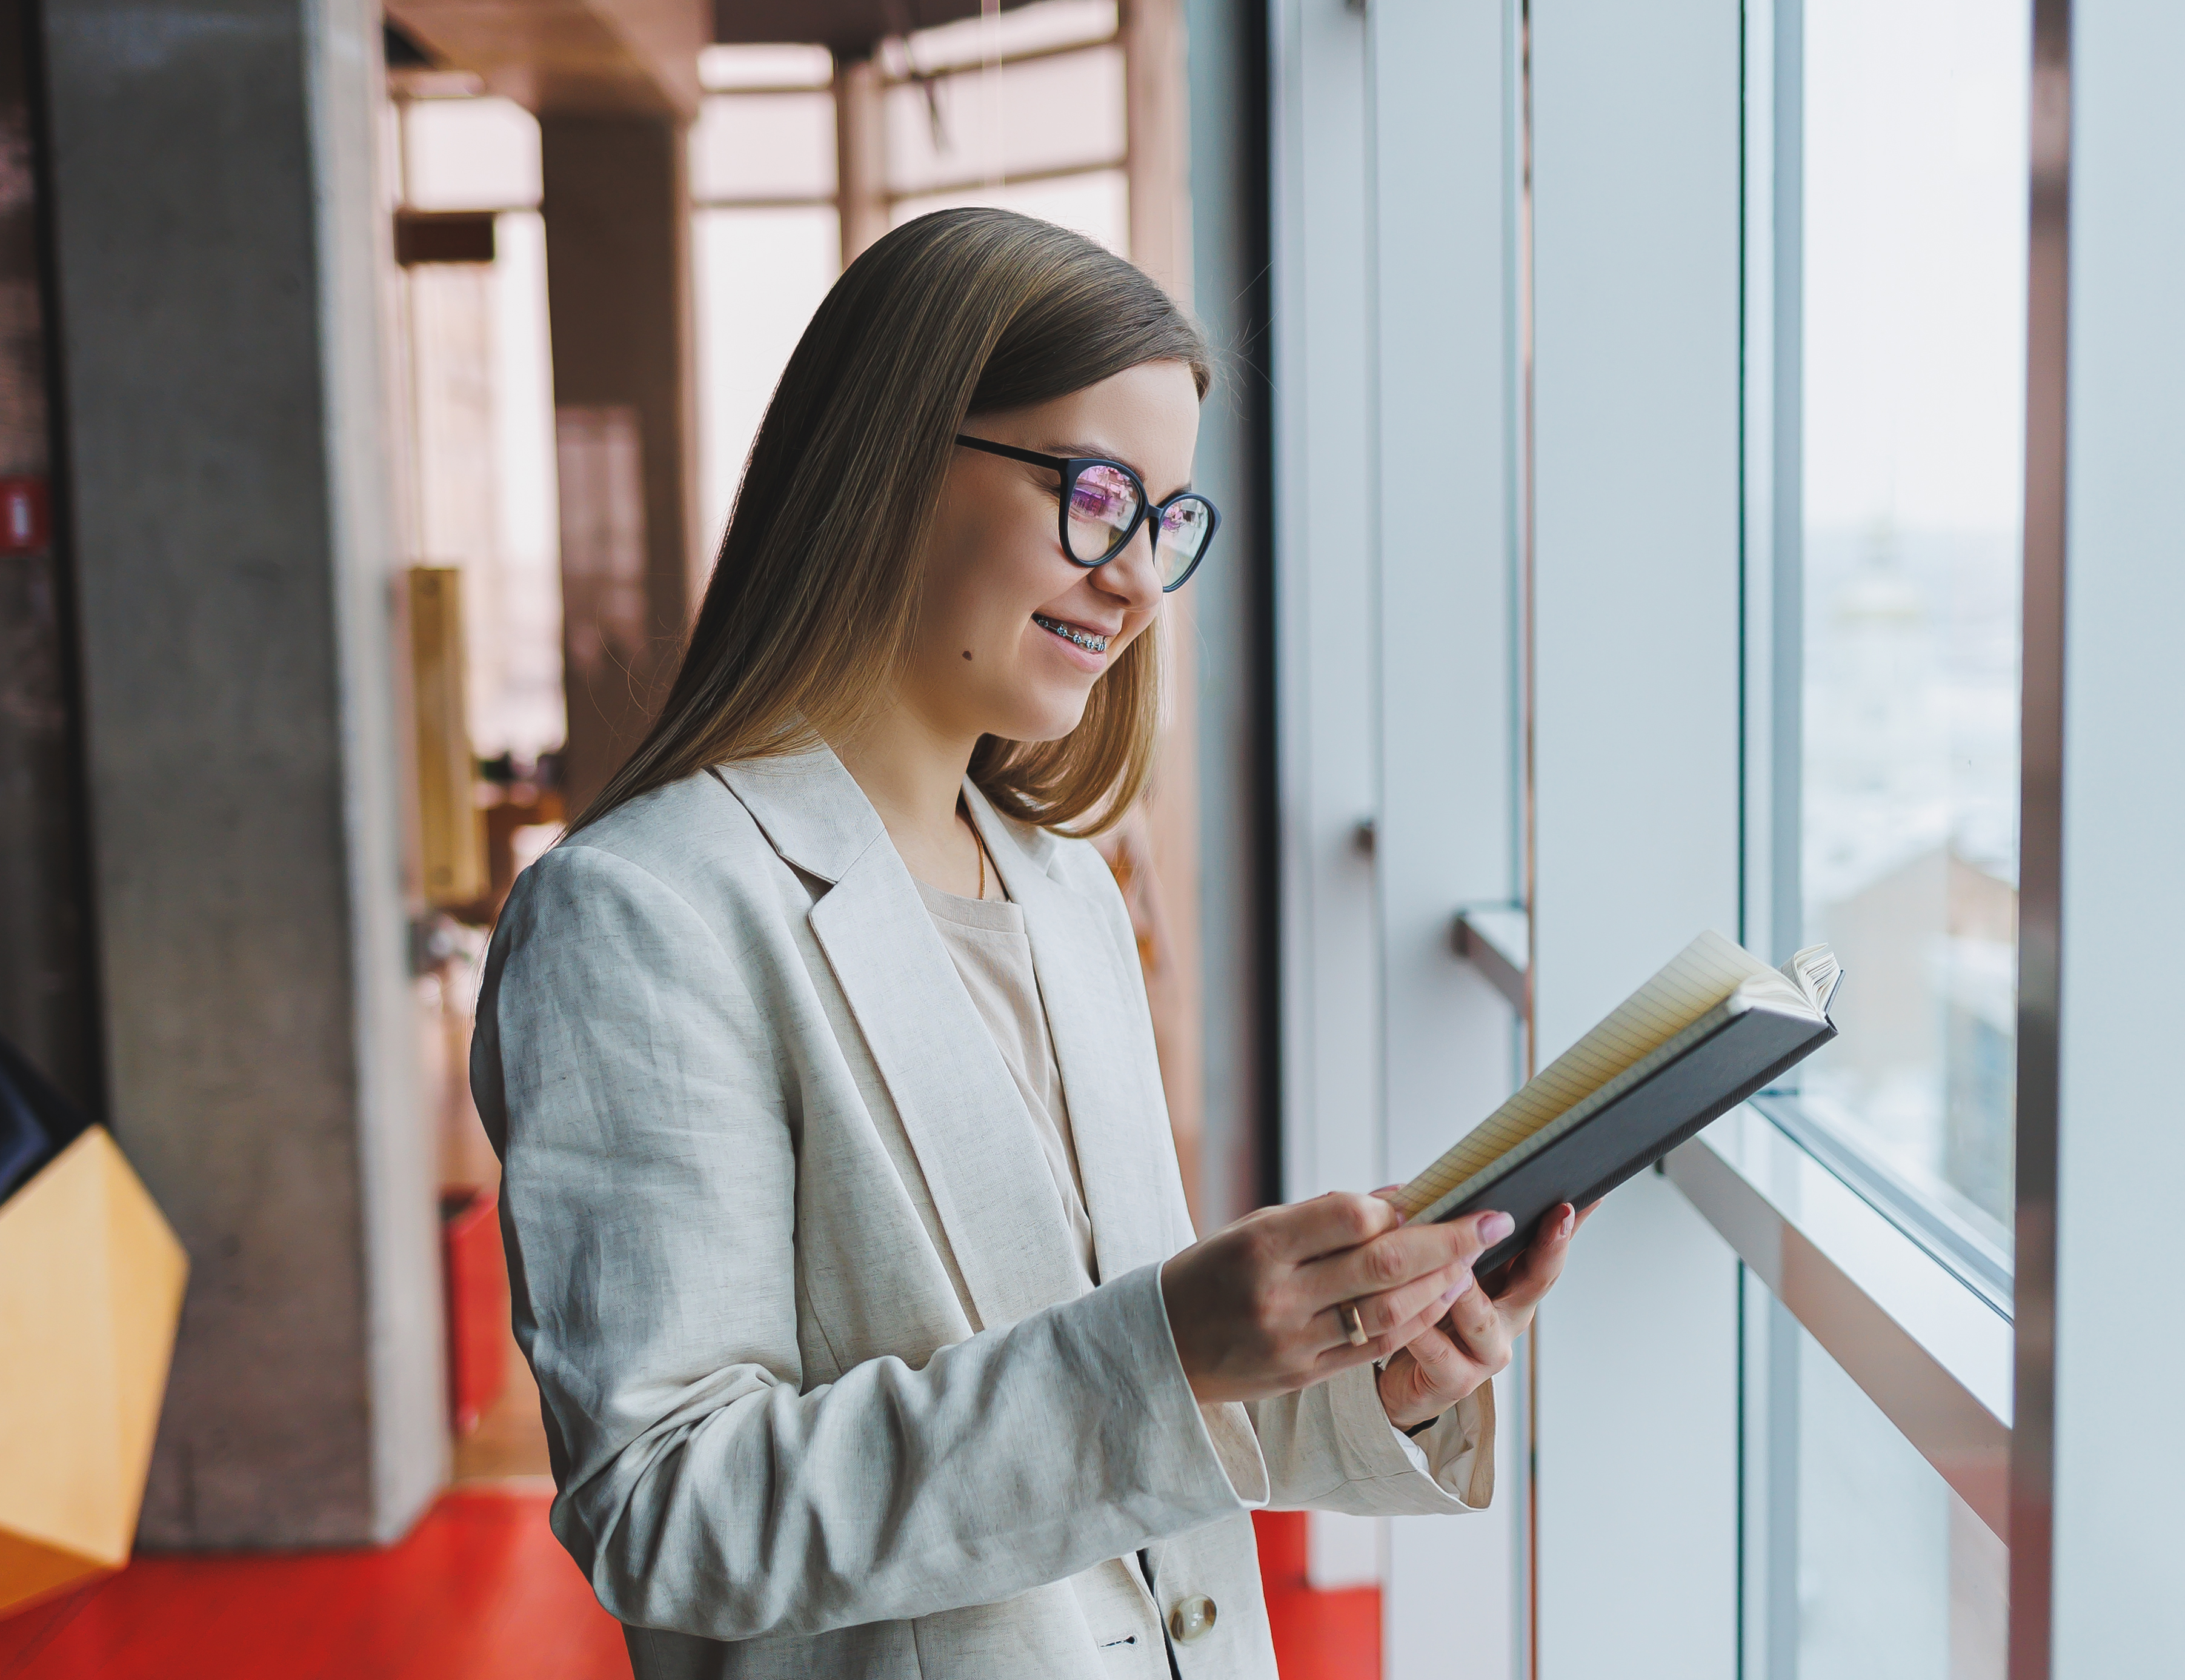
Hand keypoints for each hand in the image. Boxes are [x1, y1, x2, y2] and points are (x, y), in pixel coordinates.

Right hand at [1160, 1192, 1513, 1405]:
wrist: (1162, 1347)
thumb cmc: (1211, 1274)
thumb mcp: (1253, 1228)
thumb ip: (1324, 1217)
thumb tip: (1398, 1198)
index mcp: (1261, 1245)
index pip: (1350, 1217)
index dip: (1399, 1207)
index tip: (1436, 1197)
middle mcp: (1279, 1294)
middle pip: (1382, 1264)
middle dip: (1447, 1241)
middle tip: (1490, 1221)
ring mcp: (1293, 1341)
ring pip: (1388, 1311)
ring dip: (1440, 1283)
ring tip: (1472, 1260)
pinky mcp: (1304, 1375)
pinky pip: (1374, 1348)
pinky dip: (1415, 1320)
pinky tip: (1439, 1299)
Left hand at [1375, 1201, 1592, 1431]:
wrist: (1407, 1377)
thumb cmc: (1432, 1312)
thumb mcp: (1452, 1264)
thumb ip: (1461, 1229)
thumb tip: (1469, 1174)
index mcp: (1512, 1284)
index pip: (1546, 1248)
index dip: (1565, 1226)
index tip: (1579, 1196)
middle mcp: (1508, 1317)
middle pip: (1538, 1280)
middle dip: (1550, 1247)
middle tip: (1557, 1216)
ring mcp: (1486, 1350)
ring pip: (1483, 1318)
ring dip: (1471, 1291)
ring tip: (1461, 1266)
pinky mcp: (1456, 1378)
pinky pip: (1439, 1352)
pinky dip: (1424, 1333)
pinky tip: (1410, 1319)